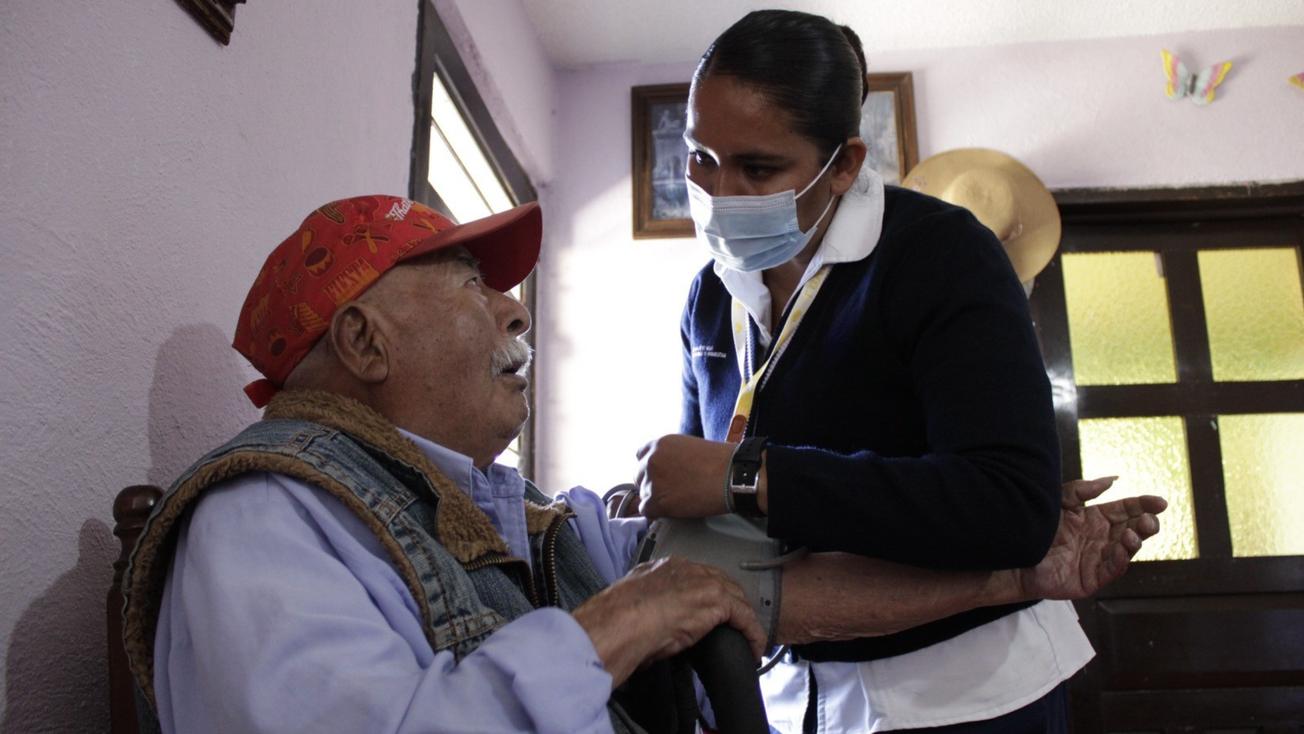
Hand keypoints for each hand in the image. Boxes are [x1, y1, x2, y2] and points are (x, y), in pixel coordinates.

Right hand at [570, 556, 765, 688]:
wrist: (619, 623)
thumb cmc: (617, 621)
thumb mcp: (634, 607)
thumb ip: (648, 609)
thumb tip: (655, 631)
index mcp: (664, 567)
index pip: (697, 578)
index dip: (708, 596)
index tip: (712, 613)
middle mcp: (686, 568)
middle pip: (722, 583)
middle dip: (732, 604)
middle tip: (738, 626)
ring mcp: (703, 582)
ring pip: (736, 599)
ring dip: (745, 620)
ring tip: (749, 639)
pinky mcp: (716, 601)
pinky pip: (745, 617)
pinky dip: (753, 633)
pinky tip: (755, 648)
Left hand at [635, 434, 737, 518]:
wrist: (731, 476)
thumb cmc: (719, 461)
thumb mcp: (688, 446)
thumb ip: (671, 455)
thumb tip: (666, 468)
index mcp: (659, 444)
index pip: (641, 457)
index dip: (652, 468)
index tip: (662, 475)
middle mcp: (650, 460)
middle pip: (639, 476)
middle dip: (653, 483)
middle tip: (672, 489)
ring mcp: (651, 481)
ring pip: (644, 494)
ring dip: (657, 498)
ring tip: (679, 499)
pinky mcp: (656, 501)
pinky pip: (646, 511)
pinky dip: (658, 512)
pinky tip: (674, 509)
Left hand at [1015, 477, 1166, 600]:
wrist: (1014, 554)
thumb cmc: (1035, 528)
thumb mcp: (1059, 503)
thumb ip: (1082, 490)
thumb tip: (1113, 479)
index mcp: (1095, 518)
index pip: (1126, 509)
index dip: (1143, 505)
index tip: (1160, 501)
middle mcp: (1101, 538)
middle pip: (1132, 529)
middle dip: (1145, 524)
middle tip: (1150, 520)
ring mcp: (1098, 559)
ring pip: (1126, 550)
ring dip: (1134, 542)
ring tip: (1133, 534)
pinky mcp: (1091, 578)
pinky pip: (1112, 570)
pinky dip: (1120, 560)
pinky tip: (1122, 549)